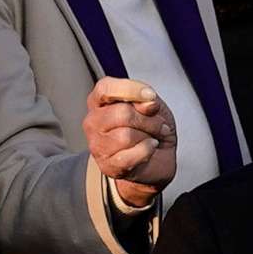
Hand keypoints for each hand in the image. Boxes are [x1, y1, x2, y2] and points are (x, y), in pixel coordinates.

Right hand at [84, 78, 177, 208]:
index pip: (106, 88)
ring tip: (152, 137)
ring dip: (148, 136)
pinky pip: (130, 155)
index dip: (131, 90)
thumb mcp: (153, 104)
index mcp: (99, 101)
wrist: (158, 158)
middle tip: (159, 125)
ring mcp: (97, 145)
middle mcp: (93, 121)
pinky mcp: (107, 165)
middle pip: (121, 114)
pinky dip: (146, 151)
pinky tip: (149, 148)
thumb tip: (147, 103)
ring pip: (126, 136)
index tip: (151, 96)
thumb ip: (146, 98)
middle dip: (148, 120)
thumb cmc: (150, 128)